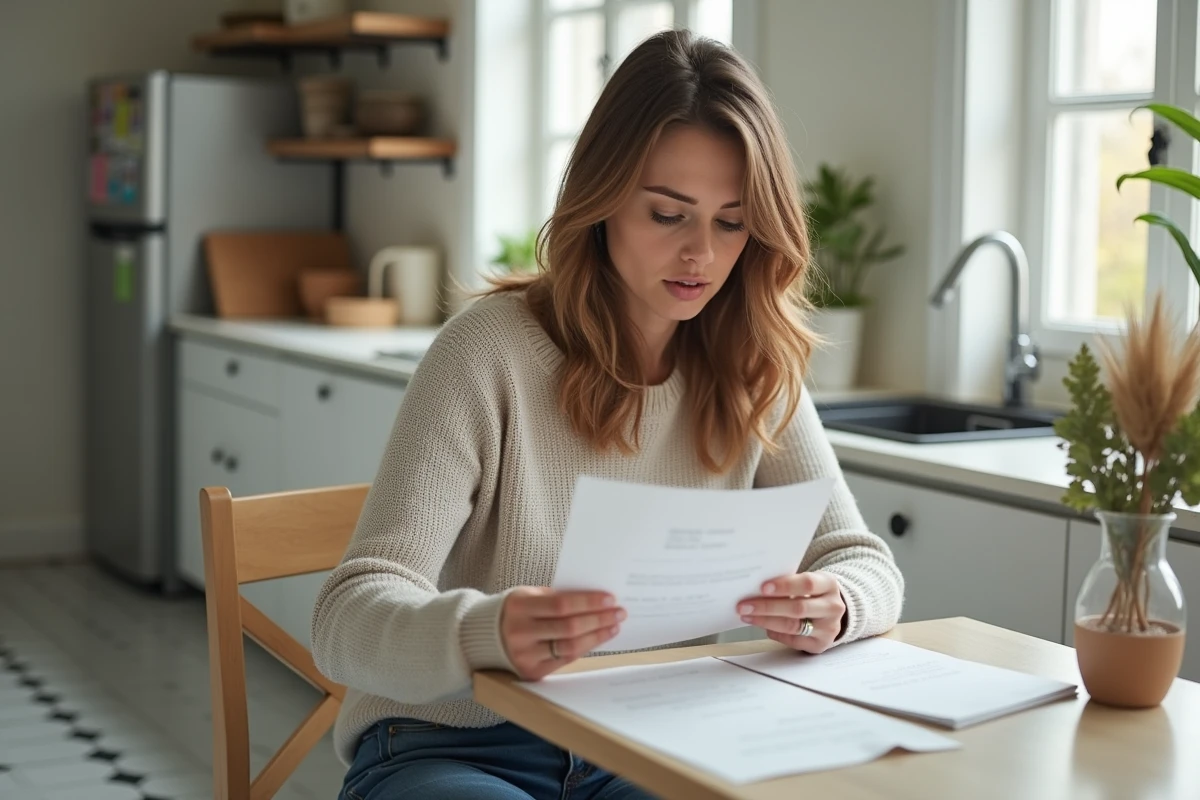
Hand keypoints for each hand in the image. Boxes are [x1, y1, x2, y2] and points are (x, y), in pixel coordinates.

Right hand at [500, 588, 625, 679]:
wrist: (485, 636)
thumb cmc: (515, 610)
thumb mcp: (528, 595)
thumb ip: (556, 596)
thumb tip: (595, 599)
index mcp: (519, 606)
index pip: (562, 604)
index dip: (588, 603)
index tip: (610, 599)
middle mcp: (520, 632)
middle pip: (569, 627)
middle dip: (599, 620)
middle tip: (619, 613)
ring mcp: (525, 655)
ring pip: (570, 647)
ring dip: (596, 636)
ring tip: (613, 626)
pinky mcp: (531, 672)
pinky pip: (564, 660)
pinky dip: (584, 648)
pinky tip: (597, 639)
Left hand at [737, 572, 845, 653]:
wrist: (831, 609)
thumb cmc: (812, 591)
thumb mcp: (808, 581)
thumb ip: (788, 582)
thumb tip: (755, 588)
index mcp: (829, 584)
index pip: (807, 584)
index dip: (784, 586)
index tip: (762, 587)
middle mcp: (833, 607)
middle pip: (798, 608)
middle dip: (768, 607)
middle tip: (744, 606)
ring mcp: (828, 628)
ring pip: (793, 626)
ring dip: (766, 621)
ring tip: (748, 616)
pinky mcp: (821, 644)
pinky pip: (793, 641)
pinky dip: (776, 634)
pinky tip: (764, 626)